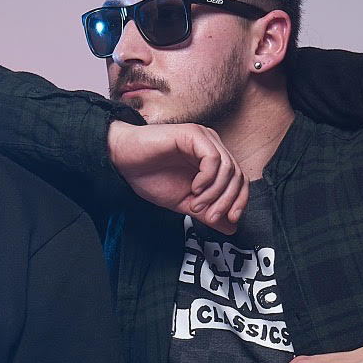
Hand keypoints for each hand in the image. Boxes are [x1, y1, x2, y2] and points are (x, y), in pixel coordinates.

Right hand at [107, 121, 246, 233]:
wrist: (123, 162)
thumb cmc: (149, 177)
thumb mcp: (184, 202)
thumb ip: (208, 212)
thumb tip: (231, 228)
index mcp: (212, 161)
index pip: (239, 180)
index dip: (239, 202)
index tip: (230, 220)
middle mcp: (212, 146)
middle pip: (237, 175)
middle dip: (227, 201)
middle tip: (210, 217)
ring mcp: (203, 138)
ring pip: (228, 168)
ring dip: (214, 193)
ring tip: (196, 204)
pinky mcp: (192, 134)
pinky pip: (212, 158)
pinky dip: (207, 178)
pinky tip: (194, 188)